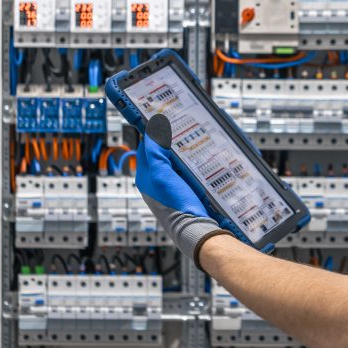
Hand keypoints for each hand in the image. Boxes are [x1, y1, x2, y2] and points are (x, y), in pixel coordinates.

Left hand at [134, 114, 229, 265]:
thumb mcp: (161, 174)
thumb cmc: (176, 205)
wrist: (196, 229)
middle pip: (162, 152)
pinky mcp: (186, 190)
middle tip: (182, 126)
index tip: (164, 118)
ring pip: (176, 160)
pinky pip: (187, 170)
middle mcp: (157, 181)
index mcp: (146, 177)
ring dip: (183, 150)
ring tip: (193, 138)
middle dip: (170, 140)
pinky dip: (192, 161)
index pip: (147, 146)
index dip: (154, 132)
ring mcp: (172, 186)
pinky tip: (202, 156)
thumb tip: (151, 131)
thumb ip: (154, 153)